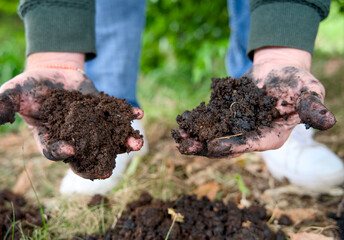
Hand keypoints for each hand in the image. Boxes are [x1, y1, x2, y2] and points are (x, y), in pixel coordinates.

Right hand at [0, 52, 143, 177]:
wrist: (55, 73)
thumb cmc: (32, 86)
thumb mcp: (14, 92)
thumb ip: (3, 105)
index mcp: (51, 138)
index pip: (56, 151)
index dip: (61, 152)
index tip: (70, 149)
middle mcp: (75, 138)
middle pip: (88, 155)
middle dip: (99, 162)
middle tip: (109, 169)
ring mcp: (92, 127)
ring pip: (109, 140)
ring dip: (124, 142)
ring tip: (136, 143)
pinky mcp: (104, 115)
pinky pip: (118, 118)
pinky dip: (128, 117)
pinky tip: (138, 114)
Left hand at [178, 47, 334, 157]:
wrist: (277, 70)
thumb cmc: (296, 82)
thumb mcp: (308, 92)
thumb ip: (311, 108)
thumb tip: (328, 121)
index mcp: (271, 136)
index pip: (251, 144)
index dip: (233, 146)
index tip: (213, 146)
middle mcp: (251, 136)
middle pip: (228, 145)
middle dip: (206, 147)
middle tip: (186, 147)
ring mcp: (236, 128)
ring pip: (214, 136)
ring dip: (196, 137)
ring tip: (178, 136)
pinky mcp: (226, 117)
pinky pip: (209, 121)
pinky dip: (196, 122)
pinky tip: (181, 122)